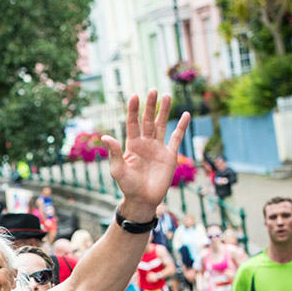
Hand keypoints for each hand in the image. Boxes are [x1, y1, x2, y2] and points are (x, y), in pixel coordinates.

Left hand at [101, 91, 189, 219]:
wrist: (143, 200)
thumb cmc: (128, 186)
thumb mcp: (118, 169)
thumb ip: (114, 152)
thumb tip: (105, 136)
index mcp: (132, 145)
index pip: (132, 123)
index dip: (133, 110)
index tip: (134, 96)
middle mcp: (145, 144)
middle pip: (148, 120)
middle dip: (150, 106)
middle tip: (152, 90)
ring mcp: (158, 148)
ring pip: (162, 125)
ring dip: (164, 111)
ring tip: (167, 95)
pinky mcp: (169, 155)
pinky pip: (176, 138)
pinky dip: (181, 126)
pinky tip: (186, 115)